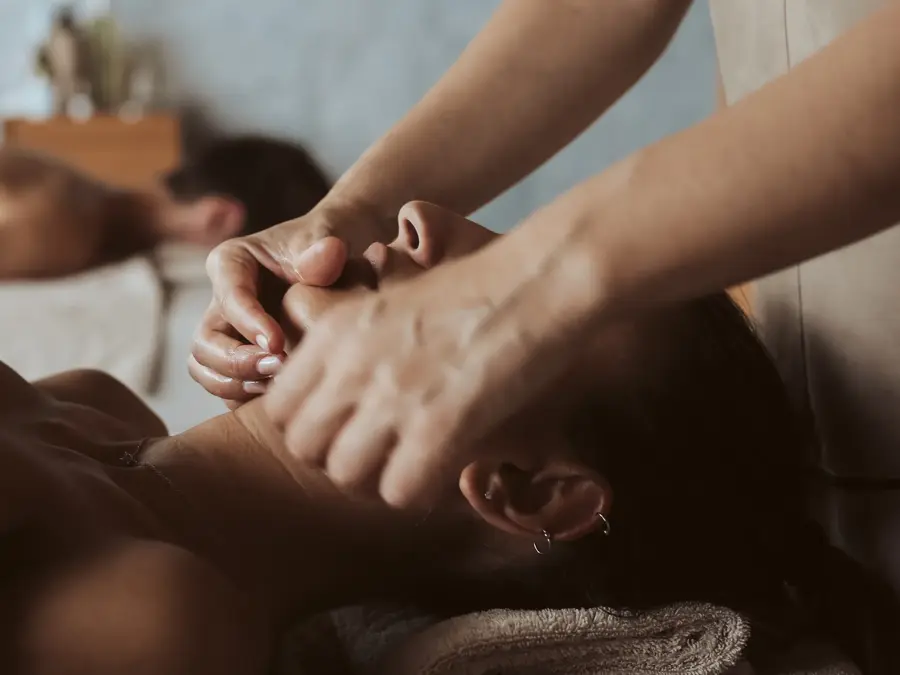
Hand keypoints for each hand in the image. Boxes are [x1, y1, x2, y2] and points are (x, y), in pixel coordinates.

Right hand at [189, 203, 388, 405]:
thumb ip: (324, 248)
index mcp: (231, 263)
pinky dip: (245, 398)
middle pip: (205, 341)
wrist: (339, 263)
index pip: (229, 296)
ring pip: (206, 369)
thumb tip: (328, 254)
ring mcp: (228, 333)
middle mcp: (221, 301)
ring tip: (278, 386)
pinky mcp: (240, 359)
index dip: (248, 322)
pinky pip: (226, 387)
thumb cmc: (327, 243)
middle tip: (277, 368)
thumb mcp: (327, 235)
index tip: (277, 343)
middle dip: (236, 361)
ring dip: (236, 384)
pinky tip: (279, 399)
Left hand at [263, 248, 573, 508]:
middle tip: (378, 458)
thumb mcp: (393, 302)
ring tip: (409, 468)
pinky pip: (399, 491)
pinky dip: (418, 492)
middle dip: (336, 462)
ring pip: (345, 475)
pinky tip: (441, 474)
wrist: (537, 281)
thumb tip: (342, 396)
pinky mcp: (438, 425)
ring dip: (376, 481)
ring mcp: (393, 394)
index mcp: (336, 329)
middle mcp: (352, 363)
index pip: (279, 407)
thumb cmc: (475, 290)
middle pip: (305, 448)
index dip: (310, 431)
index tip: (344, 433)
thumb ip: (354, 346)